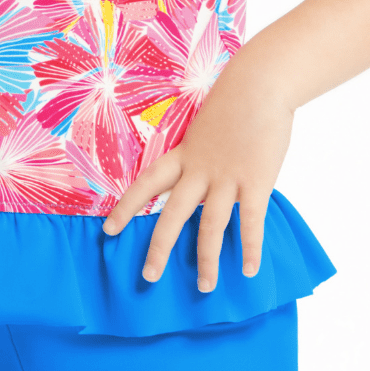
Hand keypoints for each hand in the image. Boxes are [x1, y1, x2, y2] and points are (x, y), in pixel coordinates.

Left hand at [102, 64, 293, 291]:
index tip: (107, 230)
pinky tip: (250, 270)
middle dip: (159, 248)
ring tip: (206, 288)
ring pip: (211, 226)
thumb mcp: (206, 126)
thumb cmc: (236, 101)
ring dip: (208, 260)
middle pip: (173, 215)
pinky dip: (250, 248)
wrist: (262, 82)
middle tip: (148, 277)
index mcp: (184, 154)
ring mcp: (227, 177)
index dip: (126, 208)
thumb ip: (201, 154)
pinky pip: (251, 222)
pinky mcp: (256, 181)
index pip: (147, 184)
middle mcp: (199, 170)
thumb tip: (202, 178)